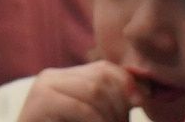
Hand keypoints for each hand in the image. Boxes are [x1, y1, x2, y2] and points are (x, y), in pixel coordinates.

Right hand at [17, 64, 145, 121]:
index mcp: (65, 78)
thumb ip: (111, 103)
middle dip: (119, 104)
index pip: (104, 68)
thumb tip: (144, 89)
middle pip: (101, 78)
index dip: (126, 82)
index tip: (141, 101)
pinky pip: (81, 108)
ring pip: (94, 91)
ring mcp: (43, 87)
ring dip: (110, 117)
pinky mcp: (40, 102)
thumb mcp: (94, 119)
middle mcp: (52, 76)